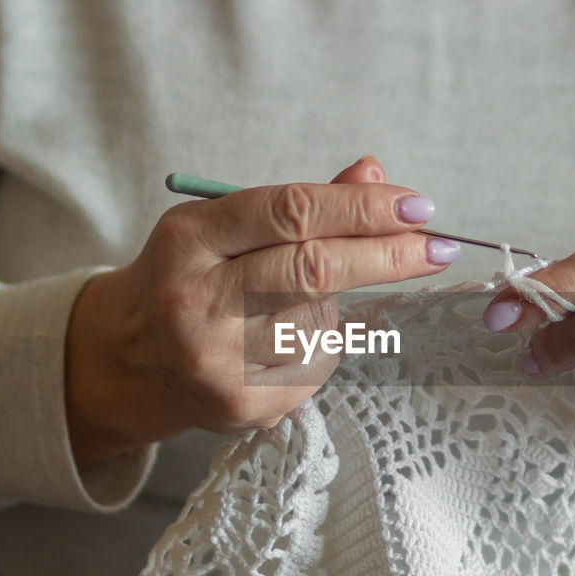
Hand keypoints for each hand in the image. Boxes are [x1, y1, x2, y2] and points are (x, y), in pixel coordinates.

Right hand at [66, 156, 458, 468]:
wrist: (135, 360)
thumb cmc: (195, 278)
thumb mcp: (228, 226)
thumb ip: (302, 204)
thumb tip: (374, 172)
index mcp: (189, 238)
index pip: (291, 211)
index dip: (362, 207)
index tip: (418, 207)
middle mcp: (195, 299)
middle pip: (314, 268)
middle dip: (388, 254)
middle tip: (439, 247)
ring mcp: (216, 358)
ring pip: (322, 319)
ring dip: (339, 307)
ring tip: (297, 306)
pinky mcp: (241, 403)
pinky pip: (316, 363)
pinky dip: (320, 344)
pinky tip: (283, 344)